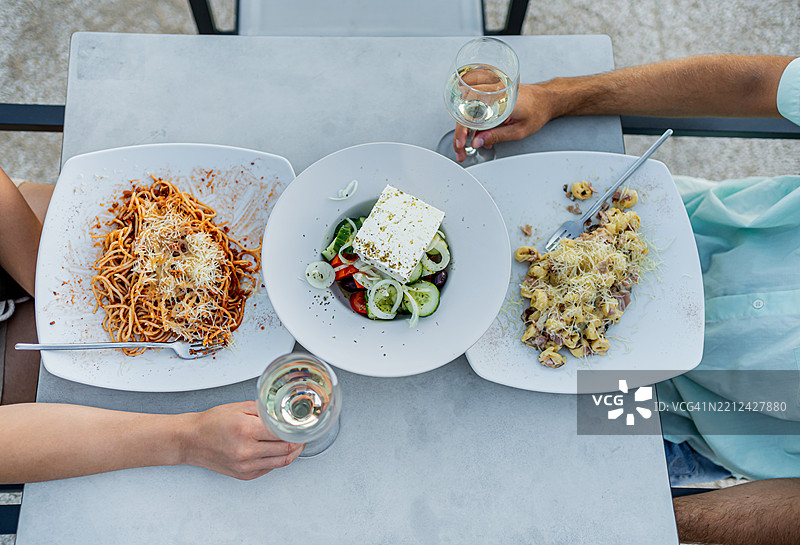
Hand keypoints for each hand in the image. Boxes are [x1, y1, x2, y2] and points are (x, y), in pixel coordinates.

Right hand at [182, 400, 303, 479]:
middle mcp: (246, 451)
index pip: (284, 434)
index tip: (303, 426)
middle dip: (299, 441)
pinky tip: (278, 450)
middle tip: (303, 434)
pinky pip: (269, 468)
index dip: (298, 430)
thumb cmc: (212, 423)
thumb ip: (264, 410)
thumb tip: (284, 413)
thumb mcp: (239, 408)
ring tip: (296, 443)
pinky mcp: (244, 475)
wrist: (191, 440)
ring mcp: (245, 466)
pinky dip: (277, 459)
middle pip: (286, 450)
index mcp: (246, 431)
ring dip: (292, 452)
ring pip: (281, 462)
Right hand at [453, 84, 554, 161]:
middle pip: (465, 115)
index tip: (460, 145)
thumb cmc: (537, 111)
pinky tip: (480, 136)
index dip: (461, 133)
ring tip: (471, 146)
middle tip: (461, 150)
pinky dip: (476, 124)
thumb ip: (497, 136)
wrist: (547, 99)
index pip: (470, 116)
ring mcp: (490, 93)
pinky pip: (477, 109)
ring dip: (467, 130)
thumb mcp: (518, 130)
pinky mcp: (491, 96)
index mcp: (497, 100)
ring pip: (469, 113)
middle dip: (461, 135)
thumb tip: (478, 142)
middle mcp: (491, 93)